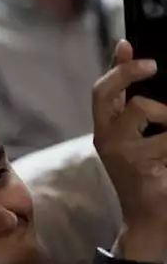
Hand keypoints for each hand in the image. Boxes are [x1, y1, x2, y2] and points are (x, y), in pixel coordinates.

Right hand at [92, 40, 166, 255]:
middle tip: (153, 65)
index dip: (116, 65)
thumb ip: (138, 107)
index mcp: (107, 128)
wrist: (151, 218)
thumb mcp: (143, 138)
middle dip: (126, 73)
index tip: (128, 44)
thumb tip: (136, 62)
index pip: (103, 89)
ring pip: (141, 108)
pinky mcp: (135, 163)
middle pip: (104, 92)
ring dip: (166, 116)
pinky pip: (164, 138)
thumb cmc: (150, 176)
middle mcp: (105, 137)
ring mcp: (118, 150)